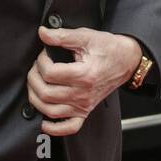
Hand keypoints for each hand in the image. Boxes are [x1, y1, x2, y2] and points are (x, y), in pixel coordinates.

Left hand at [27, 26, 143, 136]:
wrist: (126, 60)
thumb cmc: (108, 49)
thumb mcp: (86, 36)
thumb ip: (62, 36)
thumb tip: (43, 33)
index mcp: (84, 75)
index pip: (50, 74)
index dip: (41, 61)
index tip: (44, 54)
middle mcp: (83, 94)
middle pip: (46, 94)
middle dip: (34, 78)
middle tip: (37, 67)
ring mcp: (84, 105)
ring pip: (50, 111)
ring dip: (36, 98)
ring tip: (36, 84)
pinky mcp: (85, 111)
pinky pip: (68, 128)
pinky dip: (53, 127)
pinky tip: (44, 119)